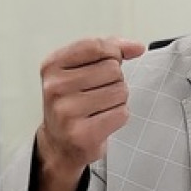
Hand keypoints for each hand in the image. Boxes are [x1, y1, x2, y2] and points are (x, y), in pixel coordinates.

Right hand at [32, 37, 145, 190]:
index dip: (113, 52)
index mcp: (52, 66)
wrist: (59, 144)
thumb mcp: (80, 70)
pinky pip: (122, 113)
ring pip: (120, 91)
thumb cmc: (73, 102)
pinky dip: (119, 116)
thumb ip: (109, 51)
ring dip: (118, 99)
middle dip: (115, 80)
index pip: (96, 46)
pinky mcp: (82, 133)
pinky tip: (102, 120)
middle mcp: (55, 87)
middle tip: (98, 93)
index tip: (115, 60)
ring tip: (99, 108)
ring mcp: (67, 112)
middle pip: (112, 69)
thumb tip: (137, 47)